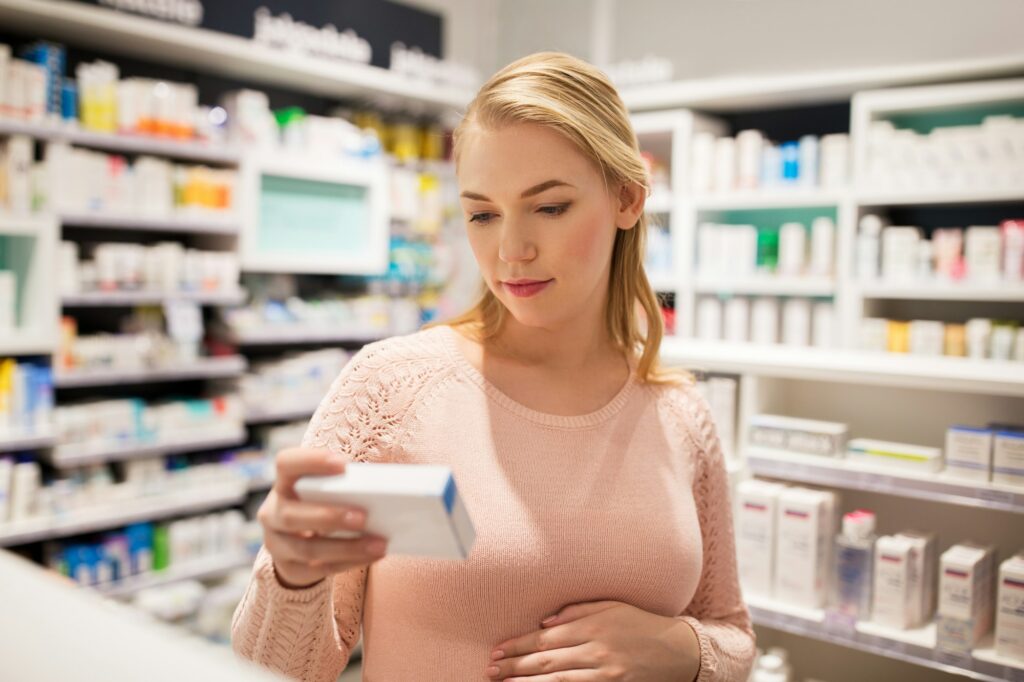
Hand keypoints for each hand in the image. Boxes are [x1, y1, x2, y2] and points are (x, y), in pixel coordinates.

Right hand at [257, 448, 387, 588]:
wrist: (296, 544)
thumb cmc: (321, 505)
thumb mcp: (324, 491)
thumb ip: (343, 486)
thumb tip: (386, 488)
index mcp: (283, 483)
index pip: (286, 463)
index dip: (311, 461)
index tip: (343, 464)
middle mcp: (273, 513)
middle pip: (291, 515)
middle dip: (329, 516)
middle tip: (364, 516)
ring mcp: (277, 544)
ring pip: (307, 549)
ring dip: (347, 547)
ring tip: (379, 544)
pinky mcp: (290, 569)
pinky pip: (320, 569)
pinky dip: (350, 562)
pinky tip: (373, 555)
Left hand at [485, 601, 699, 681]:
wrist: (678, 651)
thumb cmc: (640, 624)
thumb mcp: (611, 606)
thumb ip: (577, 611)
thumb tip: (544, 622)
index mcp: (593, 626)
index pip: (545, 638)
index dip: (518, 644)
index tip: (498, 650)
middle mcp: (596, 650)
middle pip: (545, 661)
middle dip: (514, 666)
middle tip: (491, 670)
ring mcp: (604, 674)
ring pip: (557, 681)